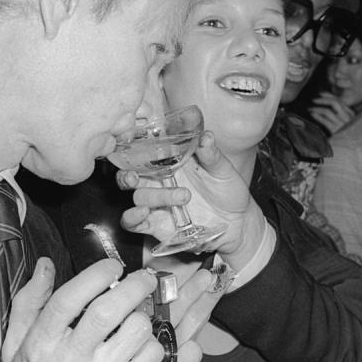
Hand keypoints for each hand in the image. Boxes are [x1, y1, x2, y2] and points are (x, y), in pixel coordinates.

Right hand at [0, 258, 168, 361]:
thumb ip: (30, 304)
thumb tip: (46, 267)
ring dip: (145, 318)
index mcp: (42, 343)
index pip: (70, 297)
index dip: (96, 274)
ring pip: (135, 332)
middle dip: (133, 286)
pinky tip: (144, 345)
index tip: (111, 266)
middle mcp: (70, 359)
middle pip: (108, 310)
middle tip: (144, 279)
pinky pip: (150, 359)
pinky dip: (154, 346)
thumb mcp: (14, 349)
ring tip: (141, 316)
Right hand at [119, 131, 268, 269]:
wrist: (236, 224)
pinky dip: (132, 218)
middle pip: (131, 171)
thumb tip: (206, 136)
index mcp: (172, 160)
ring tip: (184, 196)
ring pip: (138, 195)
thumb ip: (212, 155)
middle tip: (134, 175)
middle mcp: (159, 179)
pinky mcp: (154, 223)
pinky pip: (131, 221)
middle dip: (126, 173)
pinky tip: (144, 214)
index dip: (138, 144)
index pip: (148, 148)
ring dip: (156, 196)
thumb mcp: (224, 171)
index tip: (140, 140)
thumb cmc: (228, 192)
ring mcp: (156, 201)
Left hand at [308, 91, 354, 133]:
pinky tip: (312, 114)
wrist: (353, 149)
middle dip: (322, 99)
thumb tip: (327, 103)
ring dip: (317, 108)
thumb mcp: (347, 123)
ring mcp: (342, 124)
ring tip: (310, 109)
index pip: (340, 100)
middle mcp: (348, 117)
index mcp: (352, 114)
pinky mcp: (336, 131)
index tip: (320, 93)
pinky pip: (325, 120)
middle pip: (334, 103)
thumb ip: (340, 114)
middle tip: (313, 99)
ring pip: (328, 111)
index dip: (329, 95)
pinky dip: (317, 115)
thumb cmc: (348, 136)